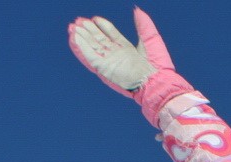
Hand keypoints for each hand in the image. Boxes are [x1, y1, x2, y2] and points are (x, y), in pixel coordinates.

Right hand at [68, 8, 192, 120]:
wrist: (155, 81)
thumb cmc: (157, 65)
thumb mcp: (150, 40)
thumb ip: (143, 26)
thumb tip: (138, 10)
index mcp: (125, 48)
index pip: (110, 33)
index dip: (101, 25)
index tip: (94, 18)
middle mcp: (116, 54)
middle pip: (98, 39)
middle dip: (88, 30)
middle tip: (78, 21)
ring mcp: (109, 61)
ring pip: (92, 46)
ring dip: (82, 37)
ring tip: (73, 27)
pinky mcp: (105, 69)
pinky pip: (90, 56)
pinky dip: (82, 47)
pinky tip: (75, 38)